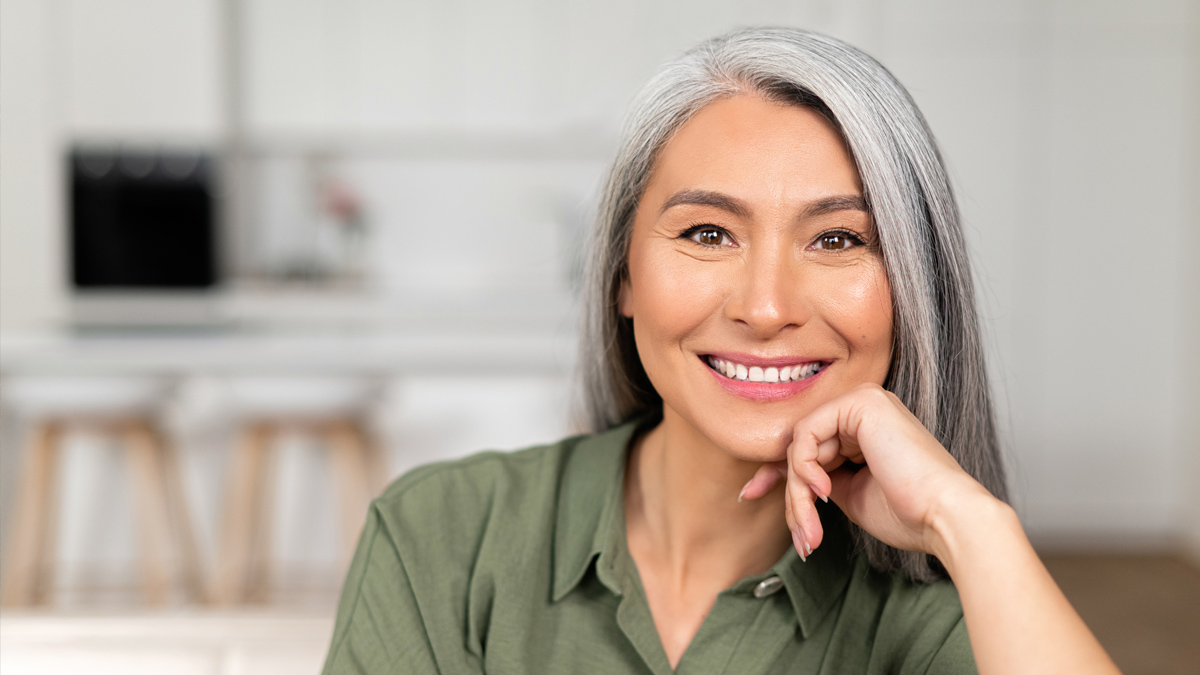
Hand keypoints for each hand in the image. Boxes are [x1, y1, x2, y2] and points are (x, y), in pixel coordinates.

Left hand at [739, 383, 993, 559]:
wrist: (945, 517)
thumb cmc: (908, 514)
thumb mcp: (851, 495)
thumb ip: (820, 480)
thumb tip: (784, 480)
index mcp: (865, 429)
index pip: (807, 445)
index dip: (777, 473)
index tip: (750, 495)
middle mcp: (863, 409)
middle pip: (801, 448)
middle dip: (790, 494)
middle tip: (800, 534)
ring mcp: (863, 401)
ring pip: (800, 446)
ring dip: (798, 494)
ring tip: (811, 529)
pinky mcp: (861, 403)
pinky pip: (807, 436)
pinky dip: (805, 469)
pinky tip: (825, 492)